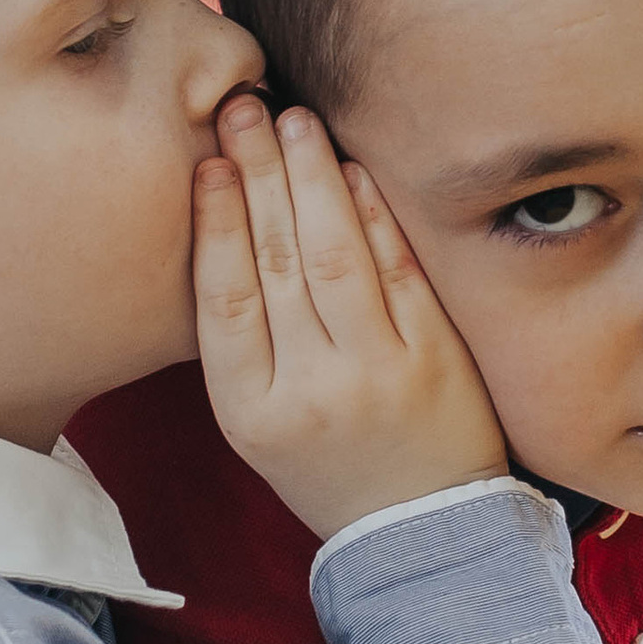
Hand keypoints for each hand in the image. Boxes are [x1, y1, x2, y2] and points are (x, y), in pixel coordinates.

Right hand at [195, 97, 505, 540]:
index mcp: (250, 412)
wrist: (418, 535)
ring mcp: (377, 372)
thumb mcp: (257, 424)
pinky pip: (397, 270)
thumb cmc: (326, 468)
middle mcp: (310, 389)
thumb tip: (230, 221)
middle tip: (243, 108)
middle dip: (257, 175)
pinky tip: (353, 168)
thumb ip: (241, 342)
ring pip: (334, 256)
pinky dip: (373, 214)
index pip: (223, 298)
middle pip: (275, 263)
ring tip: (293, 121)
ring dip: (310, 179)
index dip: (215, 222)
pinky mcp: (434, 358)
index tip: (208, 162)